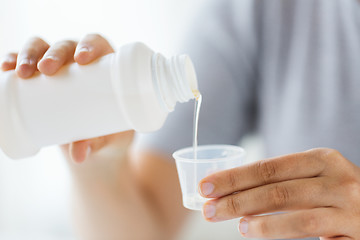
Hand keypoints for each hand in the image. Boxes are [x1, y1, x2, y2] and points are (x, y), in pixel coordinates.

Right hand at [0, 34, 133, 162]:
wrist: (96, 143)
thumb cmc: (110, 133)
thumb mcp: (108, 138)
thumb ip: (95, 143)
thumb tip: (78, 156)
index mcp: (104, 65)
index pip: (96, 43)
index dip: (88, 45)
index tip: (82, 60)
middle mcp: (79, 61)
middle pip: (65, 45)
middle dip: (53, 53)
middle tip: (47, 70)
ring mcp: (58, 68)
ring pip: (40, 49)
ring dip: (28, 55)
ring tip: (22, 73)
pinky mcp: (40, 80)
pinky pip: (23, 63)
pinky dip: (13, 61)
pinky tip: (6, 68)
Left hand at [198, 148, 359, 238]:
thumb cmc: (337, 195)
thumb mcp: (314, 179)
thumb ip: (282, 182)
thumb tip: (235, 190)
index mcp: (320, 159)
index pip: (268, 167)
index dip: (234, 177)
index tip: (206, 185)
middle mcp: (334, 175)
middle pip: (274, 186)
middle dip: (235, 196)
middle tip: (208, 207)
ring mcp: (346, 201)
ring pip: (290, 206)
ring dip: (253, 215)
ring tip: (230, 221)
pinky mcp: (352, 226)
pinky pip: (309, 226)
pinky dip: (277, 229)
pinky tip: (254, 231)